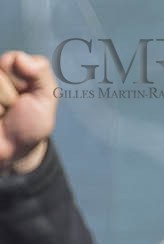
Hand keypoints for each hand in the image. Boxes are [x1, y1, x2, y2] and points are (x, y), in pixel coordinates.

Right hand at [0, 51, 56, 174]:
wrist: (14, 149)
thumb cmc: (30, 123)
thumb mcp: (45, 98)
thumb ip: (41, 73)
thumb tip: (21, 59)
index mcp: (7, 67)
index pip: (11, 60)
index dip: (21, 79)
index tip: (25, 95)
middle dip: (9, 94)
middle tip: (13, 108)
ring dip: (0, 104)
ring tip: (2, 114)